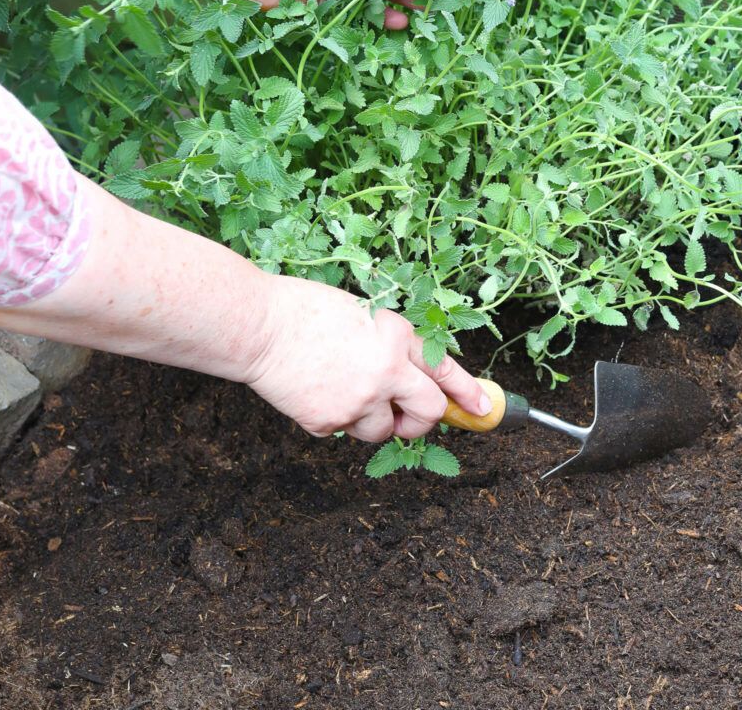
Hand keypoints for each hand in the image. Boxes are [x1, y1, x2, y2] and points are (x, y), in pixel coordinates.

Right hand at [245, 275, 490, 440]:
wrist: (257, 326)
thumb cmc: (304, 310)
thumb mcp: (362, 315)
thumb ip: (389, 345)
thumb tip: (408, 376)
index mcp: (397, 337)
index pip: (445, 369)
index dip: (468, 392)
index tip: (484, 408)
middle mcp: (387, 371)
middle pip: (429, 412)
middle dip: (423, 421)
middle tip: (407, 419)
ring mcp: (359, 401)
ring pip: (383, 430)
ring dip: (371, 419)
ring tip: (340, 388)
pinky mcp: (329, 422)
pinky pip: (342, 431)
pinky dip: (332, 418)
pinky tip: (312, 391)